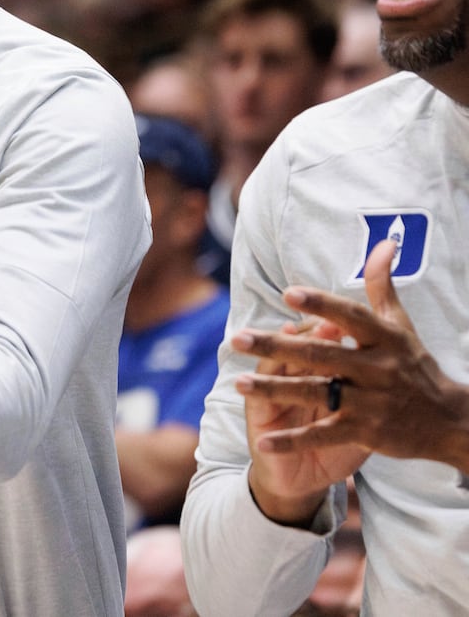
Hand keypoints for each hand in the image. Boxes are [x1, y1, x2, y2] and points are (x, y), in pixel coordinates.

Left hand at [233, 238, 468, 517]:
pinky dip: (292, 440)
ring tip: (237, 383)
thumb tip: (385, 243)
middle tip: (237, 339)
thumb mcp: (400, 325)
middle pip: (320, 355)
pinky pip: (323, 435)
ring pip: (315, 393)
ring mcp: (370, 402)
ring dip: (274, 389)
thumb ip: (383, 286)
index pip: (350, 317)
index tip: (288, 293)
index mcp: (383, 339)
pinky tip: (262, 441)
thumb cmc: (413, 365)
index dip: (321, 304)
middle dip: (277, 347)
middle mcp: (376, 369)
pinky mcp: (365, 433)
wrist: (447, 421)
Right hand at [234, 313, 365, 525]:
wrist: (305, 480)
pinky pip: (257, 397)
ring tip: (287, 335)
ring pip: (274, 362)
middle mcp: (295, 375)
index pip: (326, 342)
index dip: (335, 330)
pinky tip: (253, 374)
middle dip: (311, 332)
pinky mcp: (259, 412)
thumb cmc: (336, 445)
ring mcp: (274, 391)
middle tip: (324, 325)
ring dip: (275, 346)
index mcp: (322, 373)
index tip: (348, 323)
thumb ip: (370, 393)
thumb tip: (390, 366)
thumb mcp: (360, 419)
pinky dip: (256, 385)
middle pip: (299, 344)